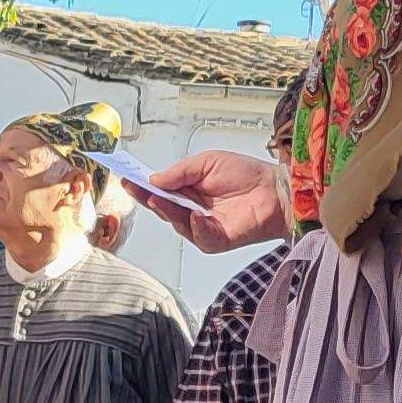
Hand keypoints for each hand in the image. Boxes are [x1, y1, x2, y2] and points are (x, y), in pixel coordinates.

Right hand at [139, 149, 285, 252]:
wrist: (275, 189)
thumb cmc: (245, 174)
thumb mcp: (208, 162)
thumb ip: (181, 171)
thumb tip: (154, 179)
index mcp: (188, 190)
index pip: (160, 191)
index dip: (142, 187)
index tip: (126, 179)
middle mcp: (192, 210)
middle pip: (163, 209)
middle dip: (148, 199)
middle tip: (136, 189)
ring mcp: (203, 227)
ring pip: (178, 223)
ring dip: (168, 212)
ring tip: (160, 200)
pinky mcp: (218, 240)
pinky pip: (201, 237)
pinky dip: (197, 228)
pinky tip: (196, 216)